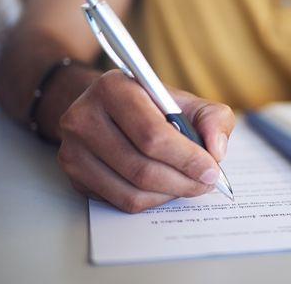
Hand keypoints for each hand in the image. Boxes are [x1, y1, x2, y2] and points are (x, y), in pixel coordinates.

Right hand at [57, 70, 234, 212]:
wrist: (107, 109)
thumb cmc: (150, 105)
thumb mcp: (185, 100)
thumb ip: (213, 117)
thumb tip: (216, 149)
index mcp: (113, 89)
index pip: (152, 134)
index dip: (187, 158)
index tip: (211, 169)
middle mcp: (84, 118)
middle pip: (142, 168)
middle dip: (183, 181)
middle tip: (205, 181)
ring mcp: (74, 150)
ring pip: (132, 190)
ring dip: (170, 193)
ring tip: (189, 183)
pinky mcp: (74, 177)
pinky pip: (121, 201)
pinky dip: (152, 200)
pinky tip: (165, 187)